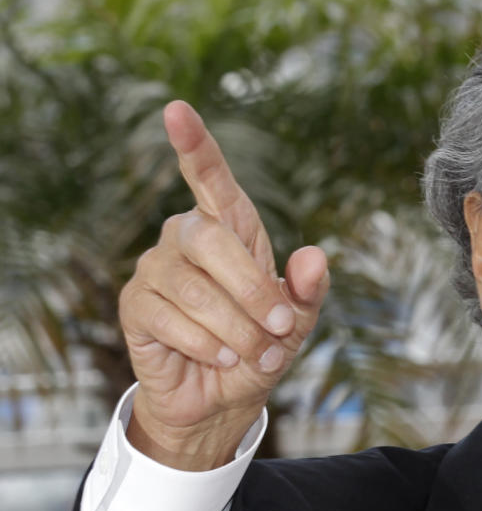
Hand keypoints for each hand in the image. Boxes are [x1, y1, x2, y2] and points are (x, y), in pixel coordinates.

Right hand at [118, 101, 328, 469]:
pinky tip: (220, 358)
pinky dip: (207, 345)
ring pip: (194, 288)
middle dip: (252, 289)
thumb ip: (308, 292)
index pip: (211, 181)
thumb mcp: (295, 324)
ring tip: (257, 355)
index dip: (196, 146)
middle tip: (278, 328)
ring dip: (236, 328)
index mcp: (229, 232)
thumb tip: (316, 256)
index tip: (177, 109)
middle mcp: (185, 240)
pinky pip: (170, 319)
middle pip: (210, 239)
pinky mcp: (135, 306)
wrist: (223, 401)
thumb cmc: (259, 349)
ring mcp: (155, 271)